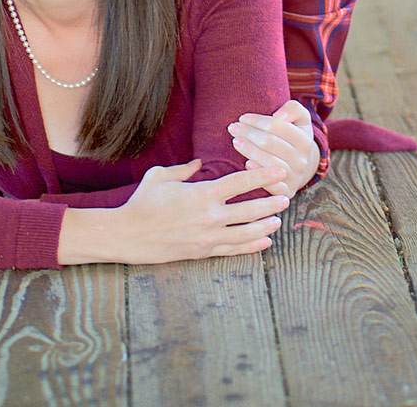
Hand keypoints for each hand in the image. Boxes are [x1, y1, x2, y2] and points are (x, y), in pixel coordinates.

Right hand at [83, 160, 289, 263]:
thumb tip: (199, 164)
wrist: (129, 235)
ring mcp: (208, 236)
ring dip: (266, 225)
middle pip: (250, 209)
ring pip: (246, 232)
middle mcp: (210, 216)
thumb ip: (184, 169)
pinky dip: (252, 246)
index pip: (240, 183)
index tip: (279, 171)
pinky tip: (264, 241)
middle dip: (271, 202)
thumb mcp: (160, 177)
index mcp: (202, 193)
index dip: (262, 176)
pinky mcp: (203, 251)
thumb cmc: (143, 202)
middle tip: (286, 197)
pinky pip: (233, 249)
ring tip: (278, 220)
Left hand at [229, 100, 317, 194]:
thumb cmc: (292, 137)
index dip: (256, 120)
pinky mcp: (287, 192)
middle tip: (233, 128)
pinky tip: (247, 164)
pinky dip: (259, 173)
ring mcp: (295, 177)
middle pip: (268, 142)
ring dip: (248, 150)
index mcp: (305, 140)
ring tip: (236, 141)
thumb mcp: (299, 119)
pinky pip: (272, 184)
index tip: (242, 118)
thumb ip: (293, 109)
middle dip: (247, 133)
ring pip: (267, 161)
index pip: (276, 125)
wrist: (299, 166)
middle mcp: (302, 160)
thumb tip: (280, 116)